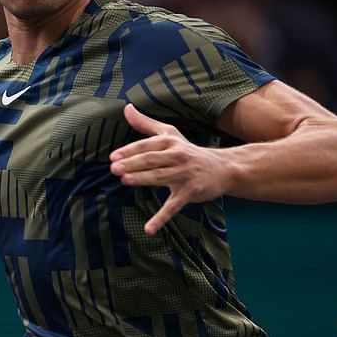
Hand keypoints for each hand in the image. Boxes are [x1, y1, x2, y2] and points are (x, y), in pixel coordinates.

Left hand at [110, 104, 231, 234]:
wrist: (223, 168)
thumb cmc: (189, 151)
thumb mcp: (170, 134)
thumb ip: (145, 123)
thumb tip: (126, 107)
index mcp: (169, 142)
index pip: (146, 145)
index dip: (130, 151)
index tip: (113, 157)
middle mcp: (177, 156)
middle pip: (152, 160)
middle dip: (133, 163)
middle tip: (115, 169)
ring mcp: (184, 175)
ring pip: (160, 177)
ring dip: (143, 179)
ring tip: (125, 181)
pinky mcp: (190, 193)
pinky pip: (173, 206)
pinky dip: (161, 218)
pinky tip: (149, 229)